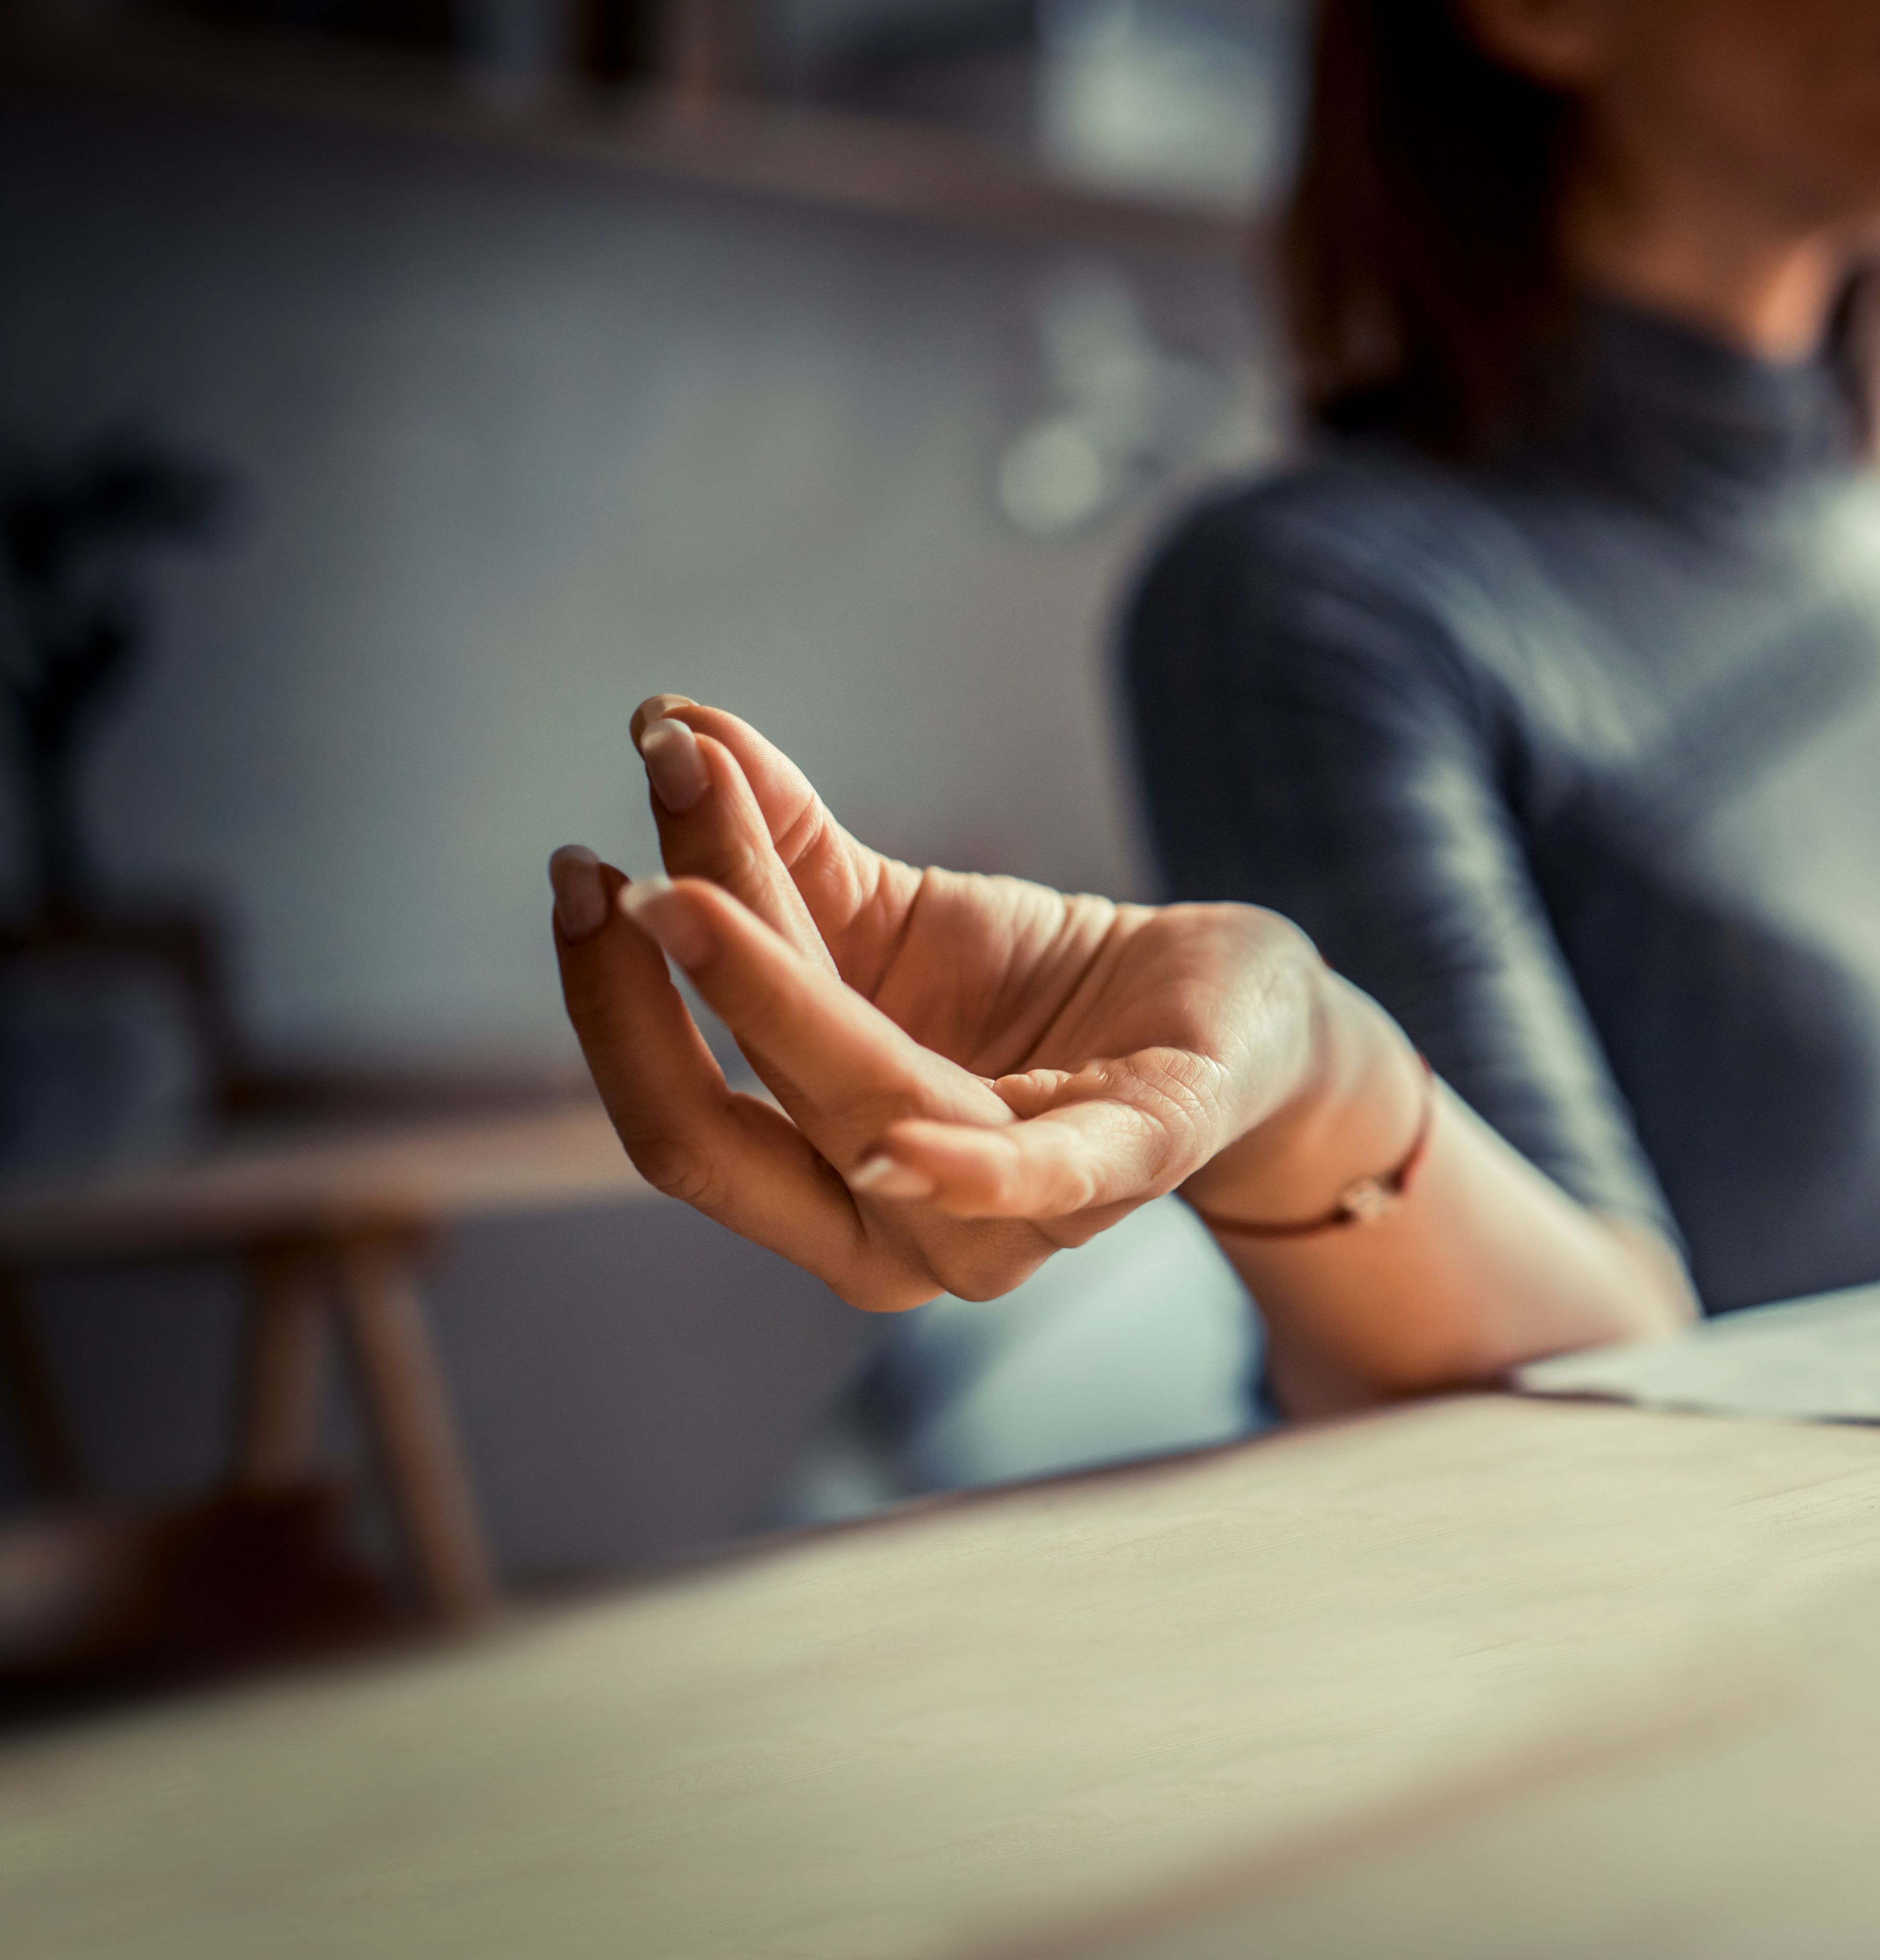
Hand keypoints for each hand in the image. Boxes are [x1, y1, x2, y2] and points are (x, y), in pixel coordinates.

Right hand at [549, 697, 1416, 1310]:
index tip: (578, 866)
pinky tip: (902, 1150)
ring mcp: (1017, 1218)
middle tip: (623, 865)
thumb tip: (666, 724)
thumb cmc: (1036, 984)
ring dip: (773, 999)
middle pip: (740, 1124)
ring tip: (690, 891)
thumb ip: (779, 848)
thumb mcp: (889, 914)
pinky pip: (1046, 1176)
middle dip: (676, 988)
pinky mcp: (1141, 1151)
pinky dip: (974, 1172)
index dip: (615, 999)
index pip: (685, 1107)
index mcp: (822, 1183)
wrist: (1221, 1005)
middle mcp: (898, 1235)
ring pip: (865, 1112)